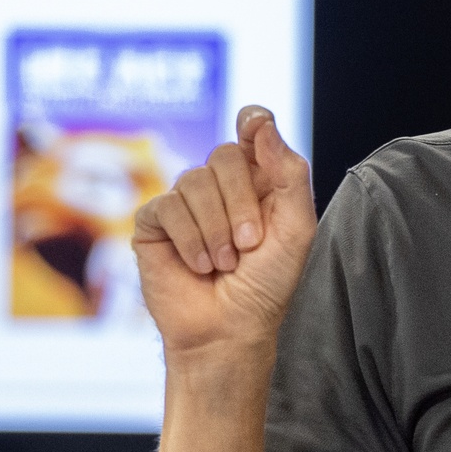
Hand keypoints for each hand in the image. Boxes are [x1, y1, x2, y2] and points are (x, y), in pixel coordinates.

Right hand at [133, 107, 317, 361]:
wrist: (230, 331)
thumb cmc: (266, 285)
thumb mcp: (296, 230)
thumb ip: (289, 173)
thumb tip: (261, 123)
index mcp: (259, 181)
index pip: (252, 129)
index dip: (253, 120)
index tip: (254, 124)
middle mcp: (220, 186)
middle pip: (225, 155)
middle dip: (241, 202)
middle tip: (250, 244)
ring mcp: (184, 202)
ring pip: (193, 180)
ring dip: (216, 229)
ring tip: (224, 264)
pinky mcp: (154, 222)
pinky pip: (168, 207)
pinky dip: (190, 239)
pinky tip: (199, 266)